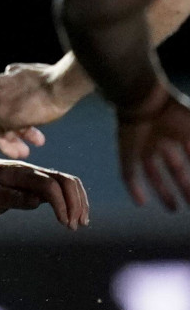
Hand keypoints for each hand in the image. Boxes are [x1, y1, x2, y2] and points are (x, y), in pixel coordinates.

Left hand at [0, 62, 83, 157]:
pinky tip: (19, 153)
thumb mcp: (41, 85)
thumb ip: (28, 92)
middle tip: (31, 140)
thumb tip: (32, 103)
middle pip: (2, 112)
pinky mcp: (2, 115)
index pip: (8, 99)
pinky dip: (5, 146)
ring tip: (23, 152)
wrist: (62, 84)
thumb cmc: (61, 84)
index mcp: (8, 78)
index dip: (18, 113)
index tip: (30, 124)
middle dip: (17, 128)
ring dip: (11, 139)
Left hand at [0, 158, 88, 228]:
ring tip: (80, 223)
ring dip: (78, 202)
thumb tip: (37, 202)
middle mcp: (35, 172)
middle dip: (76, 203)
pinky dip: (72, 200)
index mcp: (22, 174)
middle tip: (76, 225)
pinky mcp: (40, 183)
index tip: (64, 223)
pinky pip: (62, 189)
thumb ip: (13, 197)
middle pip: (66, 181)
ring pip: (68, 184)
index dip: (61, 204)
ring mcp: (39, 176)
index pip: (50, 186)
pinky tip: (74, 215)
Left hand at [117, 88, 189, 209]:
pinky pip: (129, 175)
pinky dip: (135, 189)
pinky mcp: (126, 153)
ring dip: (164, 192)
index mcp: (179, 133)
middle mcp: (161, 142)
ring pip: (155, 175)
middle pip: (175, 170)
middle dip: (185, 187)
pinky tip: (142, 204)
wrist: (143, 100)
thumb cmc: (173, 113)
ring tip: (174, 209)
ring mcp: (143, 148)